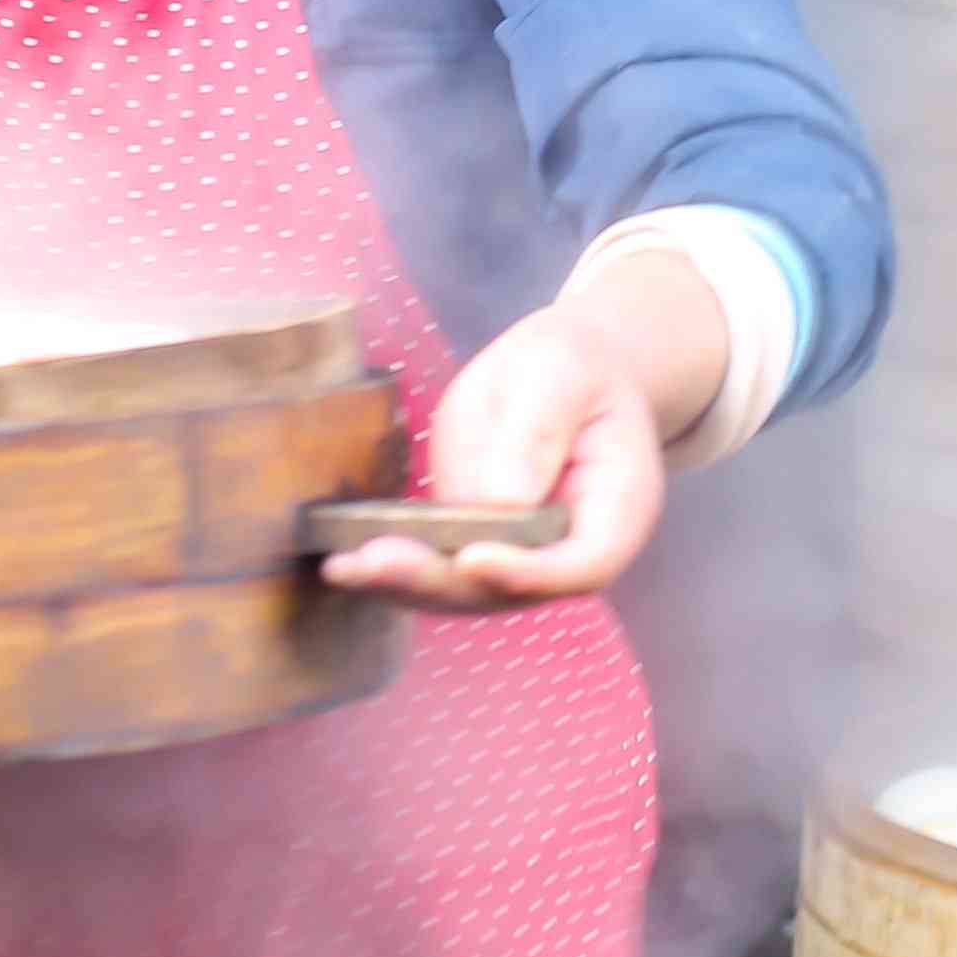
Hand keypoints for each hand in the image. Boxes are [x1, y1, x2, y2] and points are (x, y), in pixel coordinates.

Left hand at [315, 300, 676, 613]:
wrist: (561, 370)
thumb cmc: (573, 366)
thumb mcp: (561, 374)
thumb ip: (537, 432)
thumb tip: (500, 499)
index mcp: (616, 511)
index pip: (581, 564)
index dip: (527, 573)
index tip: (471, 557)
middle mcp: (565, 550)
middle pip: (509, 589)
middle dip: (440, 581)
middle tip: (377, 560)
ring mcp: (515, 553)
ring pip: (462, 590)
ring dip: (403, 584)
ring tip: (346, 567)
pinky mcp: (470, 541)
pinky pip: (432, 567)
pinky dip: (389, 569)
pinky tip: (340, 561)